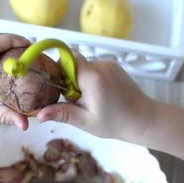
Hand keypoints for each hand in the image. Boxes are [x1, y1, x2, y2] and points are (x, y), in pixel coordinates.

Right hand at [37, 55, 153, 141]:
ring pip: (84, 66)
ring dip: (82, 81)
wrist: (144, 120)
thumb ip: (62, 114)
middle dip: (71, 80)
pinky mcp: (114, 66)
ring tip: (92, 100)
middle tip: (79, 100)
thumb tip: (39, 115)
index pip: (67, 59)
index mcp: (92, 77)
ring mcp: (109, 64)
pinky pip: (94, 68)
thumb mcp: (85, 121)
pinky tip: (101, 95)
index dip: (59, 71)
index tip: (61, 89)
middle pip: (74, 63)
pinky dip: (92, 79)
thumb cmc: (116, 123)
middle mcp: (101, 65)